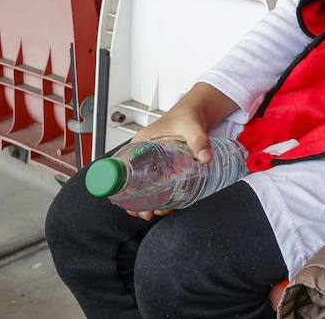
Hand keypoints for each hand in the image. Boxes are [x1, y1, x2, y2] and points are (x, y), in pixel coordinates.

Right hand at [121, 83, 236, 219]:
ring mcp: (152, 162)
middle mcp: (142, 154)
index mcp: (140, 143)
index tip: (130, 202)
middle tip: (149, 213)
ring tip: (161, 210)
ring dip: (148, 202)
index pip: (119, 168)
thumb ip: (199, 141)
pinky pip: (155, 185)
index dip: (120, 187)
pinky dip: (159, 196)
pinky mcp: (163, 167)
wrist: (198, 112)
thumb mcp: (192, 126)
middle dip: (136, 202)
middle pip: (130, 183)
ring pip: (142, 187)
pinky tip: (169, 203)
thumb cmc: (188, 114)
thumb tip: (205, 158)